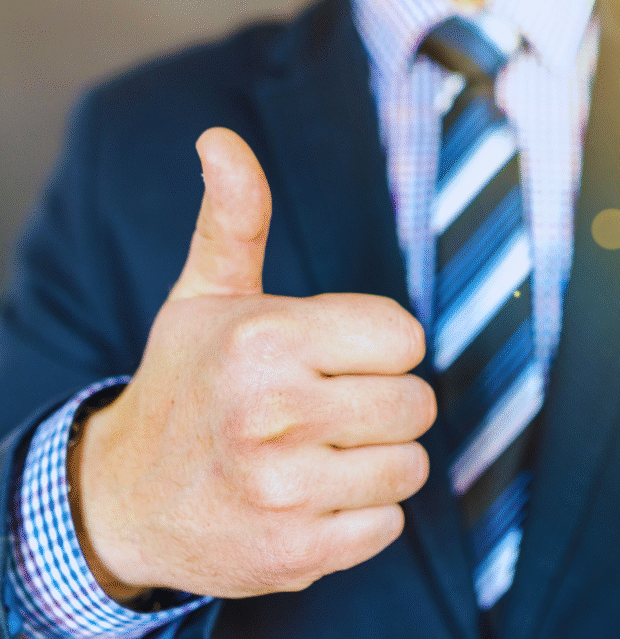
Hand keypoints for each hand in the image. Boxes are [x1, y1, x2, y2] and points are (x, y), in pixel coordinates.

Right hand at [68, 128, 434, 600]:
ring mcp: (286, 490)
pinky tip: (313, 498)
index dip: (380, 346)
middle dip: (382, 403)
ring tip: (318, 453)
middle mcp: (275, 413)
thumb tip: (220, 139)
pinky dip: (361, 514)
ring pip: (410, 466)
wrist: (130, 499)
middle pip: (418, 403)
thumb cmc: (187, 386)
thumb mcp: (205, 298)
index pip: (406, 337)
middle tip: (328, 407)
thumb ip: (234, 219)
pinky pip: (388, 524)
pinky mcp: (298, 553)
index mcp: (266, 339)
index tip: (338, 356)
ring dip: (375, 460)